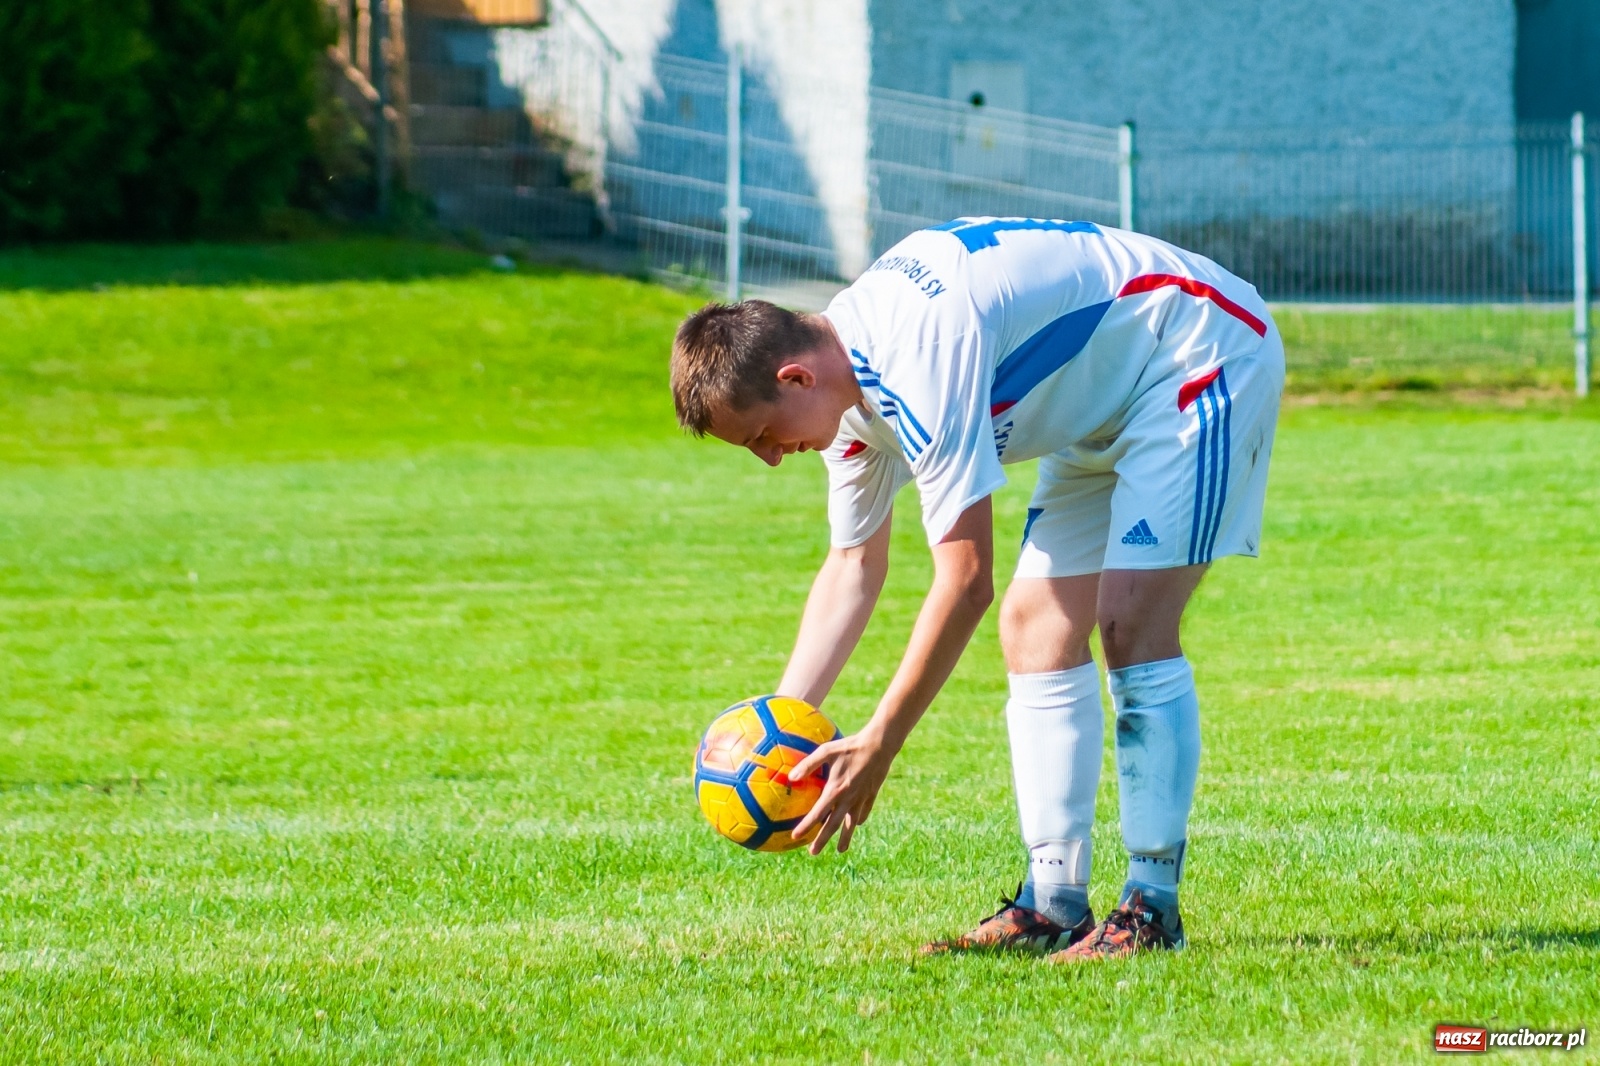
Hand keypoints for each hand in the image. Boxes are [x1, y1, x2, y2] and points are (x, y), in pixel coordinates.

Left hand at [787, 726, 898, 854]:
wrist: (879, 746)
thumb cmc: (849, 747)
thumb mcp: (826, 751)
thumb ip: (808, 764)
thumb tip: (791, 777)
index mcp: (835, 789)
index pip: (817, 813)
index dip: (806, 826)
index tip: (795, 837)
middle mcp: (848, 798)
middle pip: (833, 825)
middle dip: (822, 840)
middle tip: (813, 853)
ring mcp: (861, 799)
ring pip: (851, 824)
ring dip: (845, 838)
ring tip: (840, 850)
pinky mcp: (871, 796)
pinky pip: (863, 813)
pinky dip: (858, 820)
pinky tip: (855, 824)